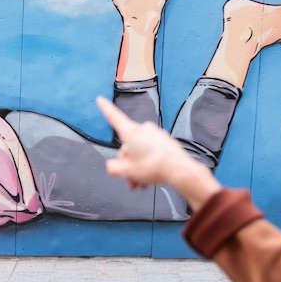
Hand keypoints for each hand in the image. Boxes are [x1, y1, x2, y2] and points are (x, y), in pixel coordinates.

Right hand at [96, 97, 221, 211]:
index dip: (106, 109)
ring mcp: (156, 134)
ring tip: (141, 181)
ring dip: (138, 166)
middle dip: (127, 163)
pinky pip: (151, 150)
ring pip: (140, 150)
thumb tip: (113, 166)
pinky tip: (150, 176)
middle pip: (128, 145)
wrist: (179, 170)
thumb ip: (112, 167)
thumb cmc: (155, 167)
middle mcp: (143, 130)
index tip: (101, 99)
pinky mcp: (165, 141)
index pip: (114, 117)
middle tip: (130, 178)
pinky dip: (149, 162)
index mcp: (131, 133)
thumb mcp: (126, 171)